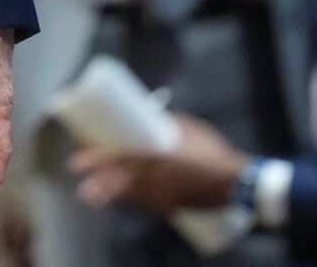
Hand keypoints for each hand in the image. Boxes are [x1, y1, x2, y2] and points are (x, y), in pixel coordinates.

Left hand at [70, 114, 248, 213]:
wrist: (237, 181)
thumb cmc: (213, 151)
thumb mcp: (190, 129)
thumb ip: (169, 122)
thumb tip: (154, 109)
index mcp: (157, 157)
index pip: (120, 159)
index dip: (97, 160)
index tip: (78, 161)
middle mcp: (156, 178)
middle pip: (120, 181)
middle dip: (98, 182)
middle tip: (81, 180)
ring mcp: (164, 195)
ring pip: (131, 196)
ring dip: (111, 194)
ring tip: (91, 194)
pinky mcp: (173, 206)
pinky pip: (148, 204)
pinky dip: (134, 201)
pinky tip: (122, 199)